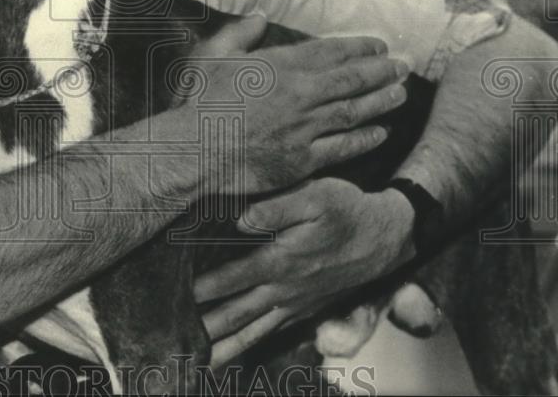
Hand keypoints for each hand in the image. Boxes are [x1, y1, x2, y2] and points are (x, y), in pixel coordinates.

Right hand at [179, 16, 410, 194]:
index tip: (379, 44)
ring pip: (353, 112)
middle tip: (403, 66)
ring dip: (381, 102)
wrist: (193, 151)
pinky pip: (342, 148)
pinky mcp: (302, 160)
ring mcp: (304, 129)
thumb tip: (260, 17)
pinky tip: (380, 133)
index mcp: (281, 67)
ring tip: (401, 94)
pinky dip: (364, 139)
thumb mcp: (212, 55)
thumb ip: (239, 33)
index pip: (330, 52)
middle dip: (381, 71)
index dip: (359, 47)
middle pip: (351, 80)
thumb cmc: (199, 102)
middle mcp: (300, 96)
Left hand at [194, 177, 415, 368]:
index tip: (173, 293)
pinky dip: (248, 345)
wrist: (385, 236)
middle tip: (172, 338)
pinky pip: (270, 333)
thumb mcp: (315, 195)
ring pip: (251, 331)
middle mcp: (284, 290)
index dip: (201, 287)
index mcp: (281, 262)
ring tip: (195, 363)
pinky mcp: (304, 309)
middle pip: (235, 315)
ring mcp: (294, 304)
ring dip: (223, 348)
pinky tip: (234, 353)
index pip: (230, 278)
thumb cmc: (346, 210)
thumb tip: (239, 220)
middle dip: (202, 328)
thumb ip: (275, 207)